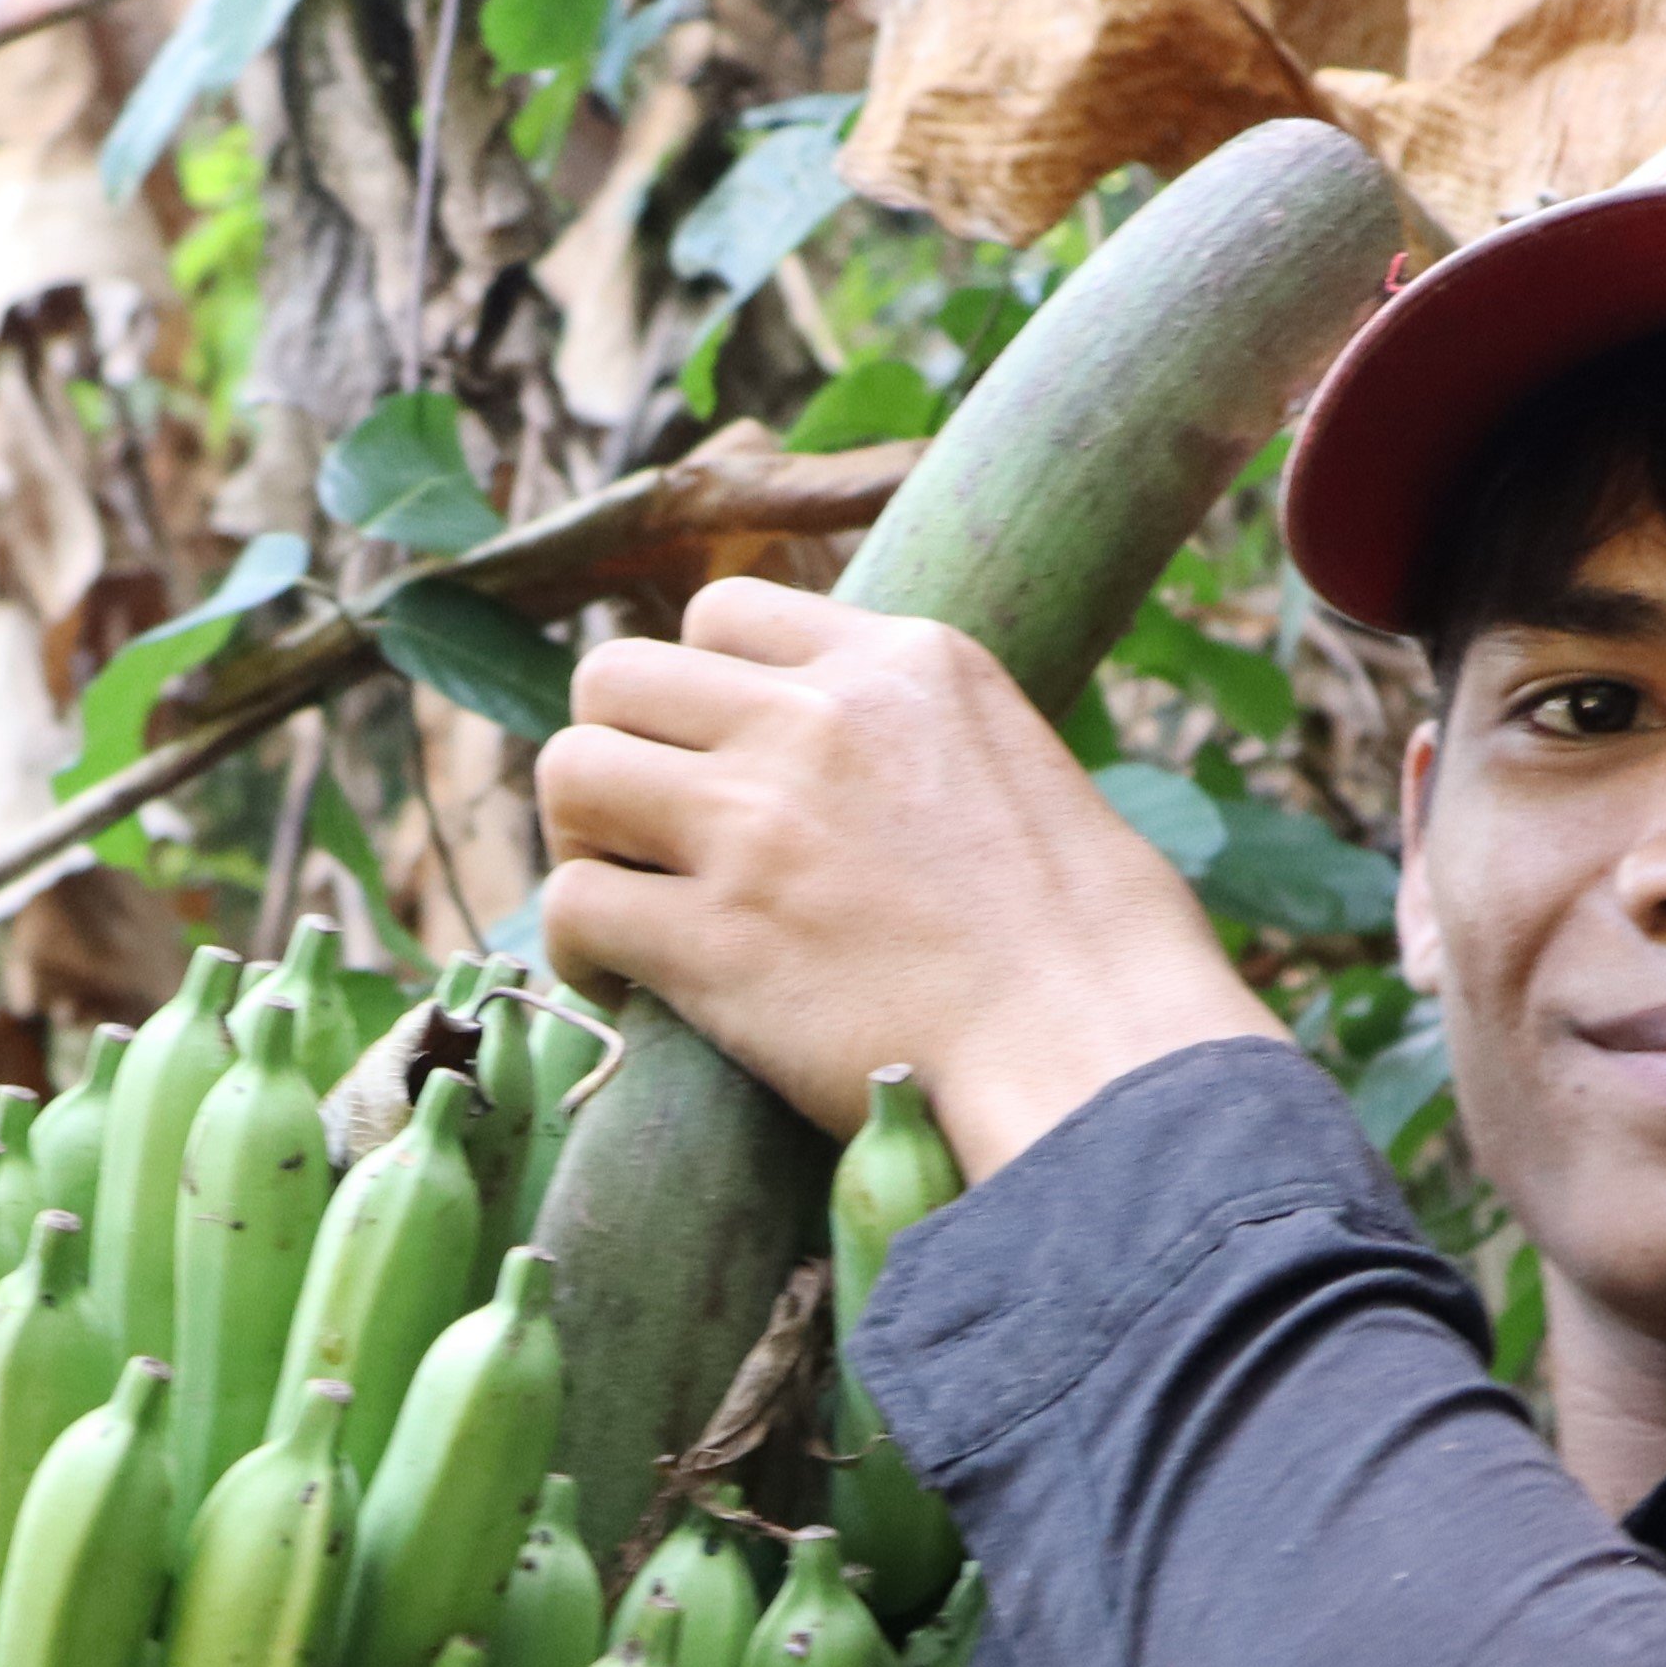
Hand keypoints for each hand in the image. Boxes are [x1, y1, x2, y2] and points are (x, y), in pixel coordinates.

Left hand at [533, 579, 1285, 1175]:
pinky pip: (569, 904)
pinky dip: (577, 950)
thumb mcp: (1016, 763)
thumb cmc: (1092, 947)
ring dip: (579, 839)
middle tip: (645, 837)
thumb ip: (916, 734)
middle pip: (616, 675)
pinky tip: (623, 985)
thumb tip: (855, 770)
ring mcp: (756, 822)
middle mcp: (817, 718)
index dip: (698, 694)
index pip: (724, 614)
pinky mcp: (714, 936)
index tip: (717, 764)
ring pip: (568, 768)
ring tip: (625, 901)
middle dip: (617, 753)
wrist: (1097, 1053)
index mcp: (903, 660)